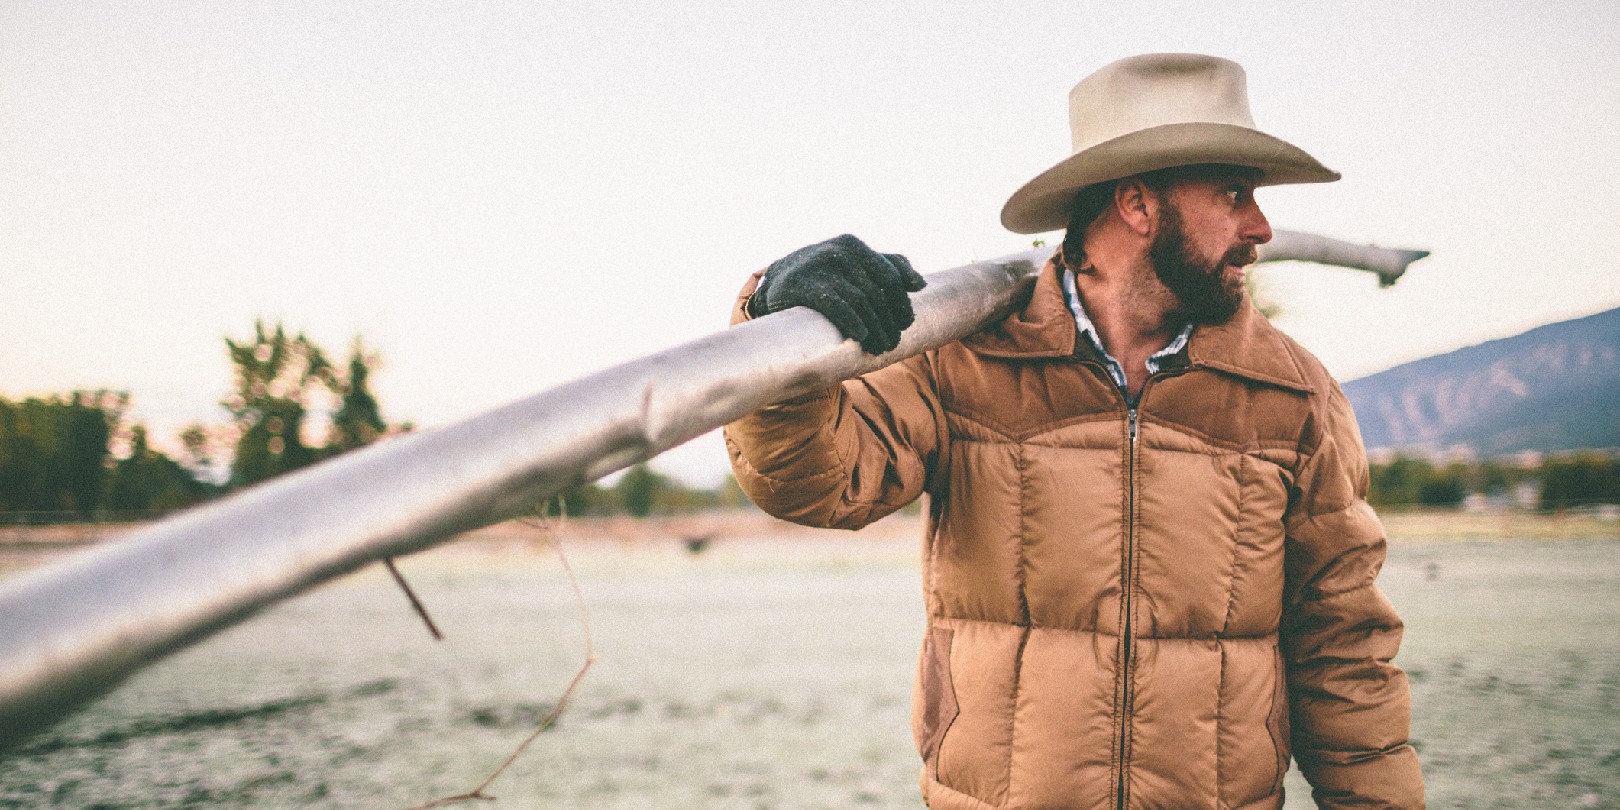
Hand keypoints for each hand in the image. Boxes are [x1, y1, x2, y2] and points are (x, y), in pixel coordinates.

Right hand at [747, 234, 926, 354]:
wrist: (777, 281)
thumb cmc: (824, 276)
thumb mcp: (853, 265)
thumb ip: (887, 267)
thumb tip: (920, 284)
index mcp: (853, 245)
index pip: (890, 275)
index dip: (902, 301)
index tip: (907, 323)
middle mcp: (837, 251)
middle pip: (876, 292)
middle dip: (889, 320)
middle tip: (894, 343)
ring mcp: (818, 266)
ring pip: (859, 301)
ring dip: (874, 328)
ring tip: (880, 347)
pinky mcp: (801, 285)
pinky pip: (835, 305)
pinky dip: (852, 321)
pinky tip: (862, 336)